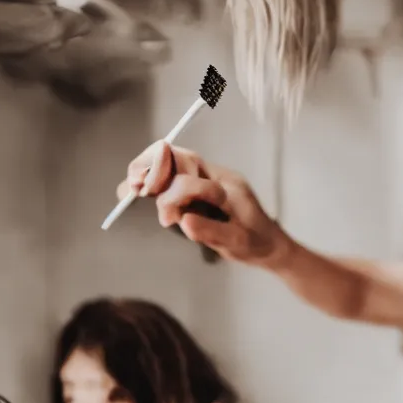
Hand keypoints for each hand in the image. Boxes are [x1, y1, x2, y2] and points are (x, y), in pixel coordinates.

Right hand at [118, 142, 290, 267]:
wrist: (270, 245)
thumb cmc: (255, 245)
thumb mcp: (237, 243)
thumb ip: (211, 231)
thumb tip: (183, 221)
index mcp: (228, 186)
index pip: (193, 179)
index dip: (174, 195)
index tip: (166, 218)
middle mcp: (216, 176)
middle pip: (180, 157)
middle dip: (154, 168)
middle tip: (135, 186)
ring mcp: (208, 180)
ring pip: (175, 162)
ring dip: (152, 170)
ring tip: (132, 186)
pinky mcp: (201, 189)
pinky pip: (175, 175)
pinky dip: (156, 178)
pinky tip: (138, 187)